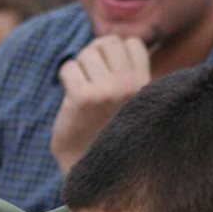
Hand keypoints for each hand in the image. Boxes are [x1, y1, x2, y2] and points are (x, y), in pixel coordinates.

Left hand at [51, 35, 150, 173]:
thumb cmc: (109, 133)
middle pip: (108, 42)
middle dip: (94, 54)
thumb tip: (115, 39)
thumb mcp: (131, 100)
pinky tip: (72, 99)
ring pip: (87, 53)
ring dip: (79, 69)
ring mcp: (108, 91)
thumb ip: (129, 73)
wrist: (94, 172)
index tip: (107, 72)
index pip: (132, 43)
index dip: (114, 52)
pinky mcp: (83, 98)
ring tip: (83, 91)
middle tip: (90, 77)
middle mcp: (131, 85)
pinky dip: (66, 79)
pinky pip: (69, 68)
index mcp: (146, 85)